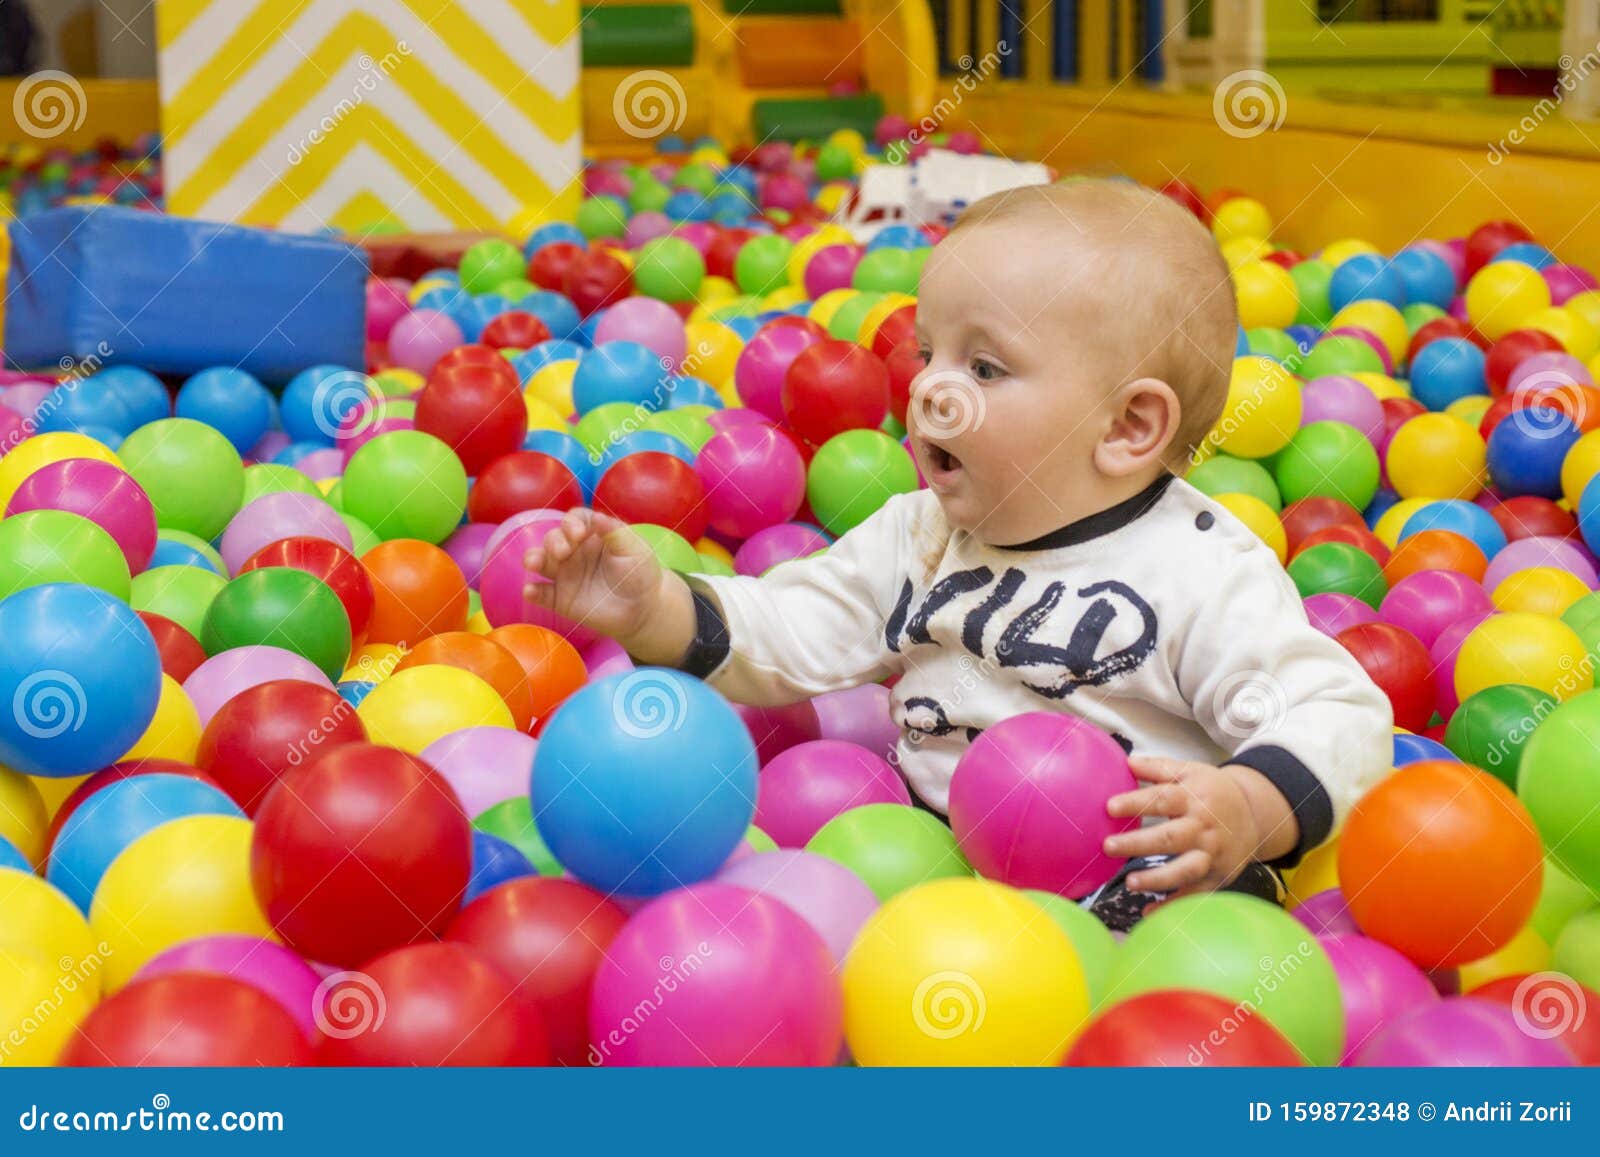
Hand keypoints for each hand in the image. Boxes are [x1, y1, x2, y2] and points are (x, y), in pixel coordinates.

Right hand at [523, 508, 692, 662]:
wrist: (642, 610)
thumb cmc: (640, 574)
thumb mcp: (635, 550)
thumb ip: (616, 533)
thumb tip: (597, 517)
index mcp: (592, 535)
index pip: (574, 520)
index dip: (571, 522)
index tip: (578, 532)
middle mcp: (574, 551)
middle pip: (554, 538)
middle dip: (554, 542)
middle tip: (563, 551)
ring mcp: (565, 574)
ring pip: (541, 562)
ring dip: (534, 559)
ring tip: (532, 564)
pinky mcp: (560, 599)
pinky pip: (542, 593)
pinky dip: (533, 591)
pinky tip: (530, 591)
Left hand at [1103, 758, 1296, 895]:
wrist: (1255, 814)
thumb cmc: (1213, 791)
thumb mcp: (1191, 771)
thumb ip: (1159, 768)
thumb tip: (1126, 761)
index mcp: (1194, 798)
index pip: (1163, 799)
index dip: (1137, 803)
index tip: (1109, 807)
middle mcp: (1203, 828)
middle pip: (1170, 838)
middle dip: (1139, 843)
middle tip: (1108, 846)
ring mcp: (1212, 854)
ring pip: (1185, 870)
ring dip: (1158, 879)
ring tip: (1130, 883)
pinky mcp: (1217, 876)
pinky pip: (1195, 894)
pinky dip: (1173, 905)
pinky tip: (1149, 912)